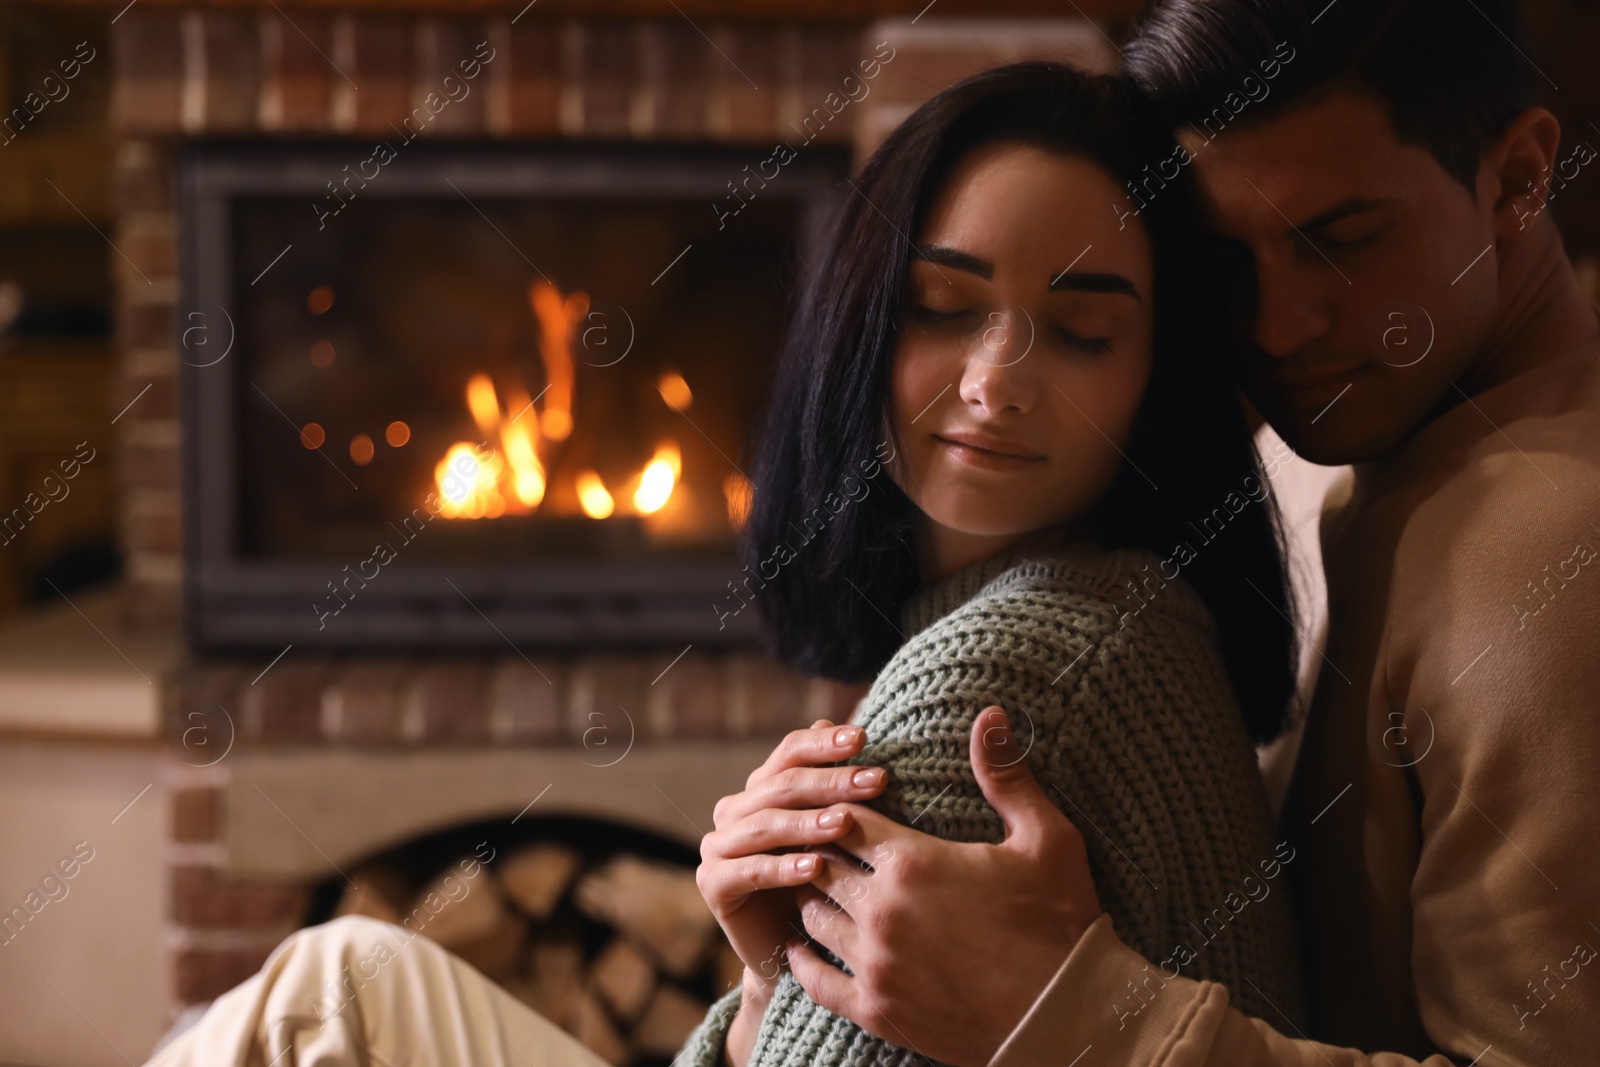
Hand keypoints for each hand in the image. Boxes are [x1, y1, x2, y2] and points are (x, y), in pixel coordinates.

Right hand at [695, 719, 890, 1064]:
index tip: (866, 738)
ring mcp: (719, 845)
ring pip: (765, 824)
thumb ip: (842, 788)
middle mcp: (735, 810)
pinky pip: (748, 871)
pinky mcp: (713, 884)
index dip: (826, 744)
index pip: (791, 751)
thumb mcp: (840, 832)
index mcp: (762, 786)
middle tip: (877, 781)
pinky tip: (816, 868)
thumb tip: (859, 730)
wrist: (799, 950)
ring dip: (808, 822)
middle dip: (832, 782)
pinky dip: (782, 868)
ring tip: (847, 823)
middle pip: (782, 785)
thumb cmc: (828, 883)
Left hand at [785, 707, 1101, 1066]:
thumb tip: (991, 714)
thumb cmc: (1062, 922)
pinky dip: (803, 959)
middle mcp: (881, 911)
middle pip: (820, 862)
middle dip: (823, 847)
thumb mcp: (1045, 839)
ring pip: (811, 915)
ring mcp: (874, 964)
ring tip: (818, 884)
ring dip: (814, 896)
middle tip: (825, 839)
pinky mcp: (875, 1009)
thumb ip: (1006, 775)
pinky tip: (802, 945)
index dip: (843, 805)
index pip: (847, 816)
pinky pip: (813, 980)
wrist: (1069, 1018)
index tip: (847, 801)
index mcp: (914, 862)